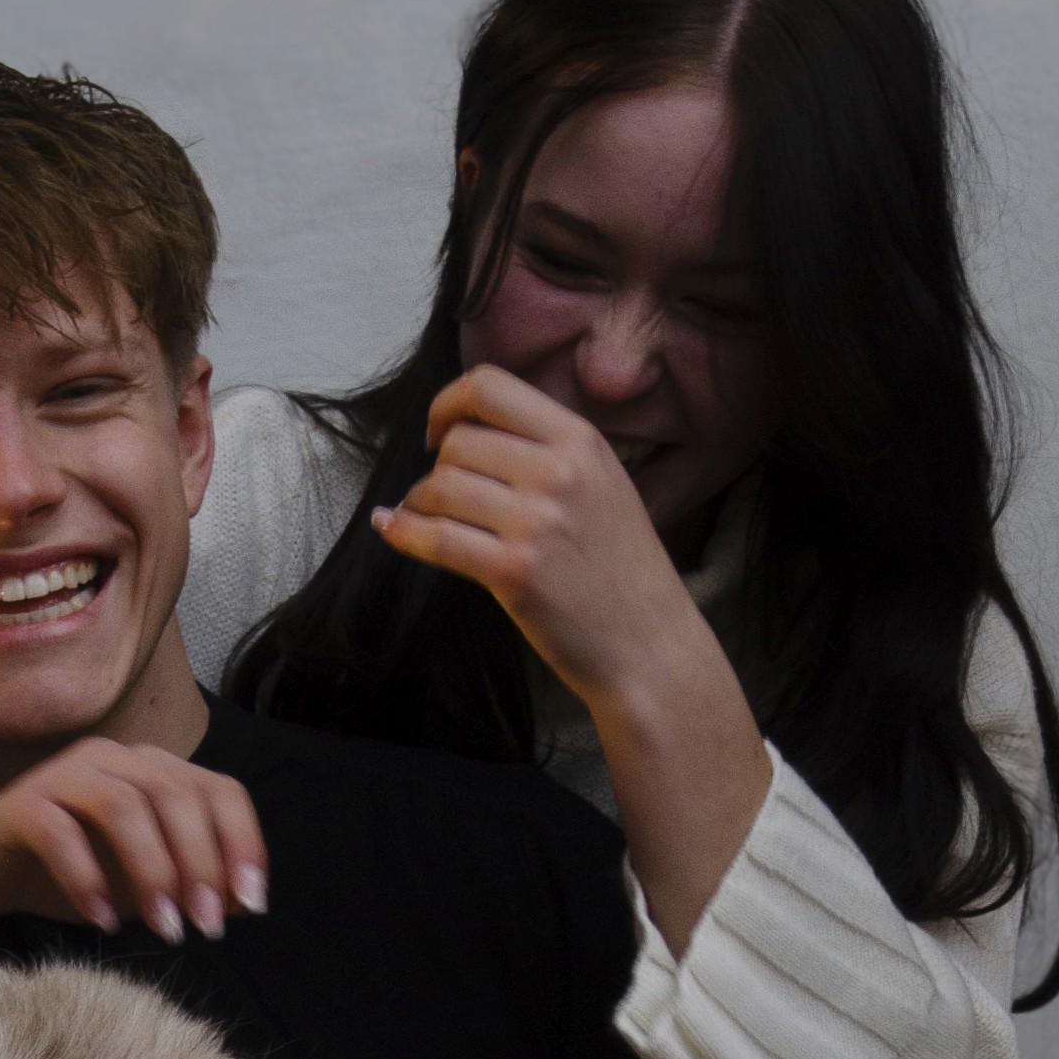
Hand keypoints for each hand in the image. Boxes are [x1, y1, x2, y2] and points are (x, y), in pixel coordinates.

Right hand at [0, 737, 269, 940]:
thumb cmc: (67, 874)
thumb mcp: (140, 886)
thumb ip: (188, 885)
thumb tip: (242, 900)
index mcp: (152, 770)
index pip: (218, 791)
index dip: (242, 844)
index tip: (250, 905)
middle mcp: (114, 759)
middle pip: (176, 797)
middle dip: (200, 866)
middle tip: (204, 928)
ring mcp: (66, 775)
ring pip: (124, 809)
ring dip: (151, 874)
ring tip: (164, 930)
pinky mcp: (23, 803)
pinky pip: (61, 834)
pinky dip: (87, 880)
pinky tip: (101, 921)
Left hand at [371, 367, 769, 947]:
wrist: (659, 678)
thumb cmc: (625, 610)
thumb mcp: (600, 519)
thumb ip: (548, 475)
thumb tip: (463, 453)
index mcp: (590, 448)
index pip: (497, 381)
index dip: (453, 399)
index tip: (439, 432)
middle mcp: (569, 470)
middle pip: (458, 434)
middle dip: (434, 467)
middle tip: (432, 502)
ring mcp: (545, 517)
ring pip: (442, 484)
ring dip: (424, 509)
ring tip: (427, 537)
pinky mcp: (520, 567)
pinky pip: (436, 532)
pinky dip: (408, 534)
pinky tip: (398, 540)